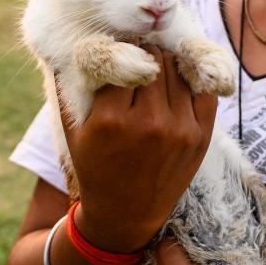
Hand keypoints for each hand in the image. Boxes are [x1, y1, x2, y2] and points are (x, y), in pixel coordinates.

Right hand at [61, 44, 217, 252]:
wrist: (125, 216)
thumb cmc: (94, 168)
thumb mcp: (72, 132)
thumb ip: (66, 88)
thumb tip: (62, 48)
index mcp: (111, 120)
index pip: (122, 60)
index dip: (119, 52)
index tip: (118, 52)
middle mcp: (148, 123)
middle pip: (153, 60)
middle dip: (143, 54)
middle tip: (137, 57)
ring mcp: (178, 130)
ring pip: (177, 70)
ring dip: (165, 65)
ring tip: (155, 70)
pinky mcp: (200, 137)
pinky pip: (203, 90)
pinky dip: (191, 80)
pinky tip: (178, 81)